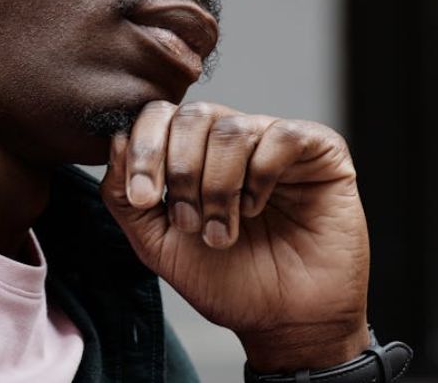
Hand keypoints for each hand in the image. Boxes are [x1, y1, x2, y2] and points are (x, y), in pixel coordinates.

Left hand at [99, 100, 370, 371]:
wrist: (284, 322)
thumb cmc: (225, 281)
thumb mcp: (156, 242)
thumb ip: (123, 194)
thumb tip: (116, 139)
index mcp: (193, 152)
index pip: (159, 116)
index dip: (143, 150)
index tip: (142, 197)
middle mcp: (232, 139)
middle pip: (192, 115)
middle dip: (180, 172)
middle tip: (188, 223)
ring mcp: (275, 141)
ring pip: (231, 129)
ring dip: (218, 186)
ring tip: (222, 231)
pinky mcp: (320, 151)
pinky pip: (282, 135)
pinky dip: (262, 175)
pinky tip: (258, 208)